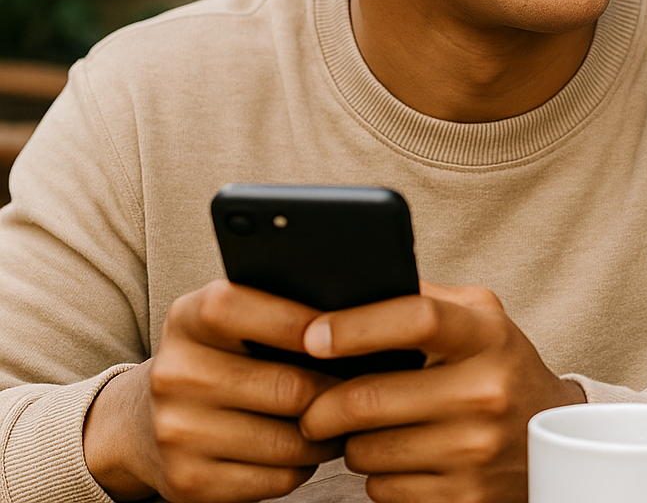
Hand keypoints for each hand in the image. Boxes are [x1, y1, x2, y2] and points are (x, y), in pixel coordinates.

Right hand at [83, 280, 343, 501]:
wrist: (141, 420)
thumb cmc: (214, 355)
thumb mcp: (228, 315)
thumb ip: (277, 306)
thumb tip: (355, 319)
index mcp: (190, 317)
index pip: (265, 314)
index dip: (318, 326)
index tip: (356, 335)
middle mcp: (176, 373)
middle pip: (290, 388)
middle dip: (338, 391)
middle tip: (364, 388)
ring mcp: (177, 432)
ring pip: (290, 441)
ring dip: (329, 434)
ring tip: (341, 419)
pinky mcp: (188, 482)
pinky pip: (277, 479)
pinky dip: (304, 465)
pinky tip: (307, 447)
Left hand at [298, 282, 584, 502]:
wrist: (552, 438)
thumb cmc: (500, 365)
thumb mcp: (480, 316)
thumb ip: (427, 298)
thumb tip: (353, 291)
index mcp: (486, 335)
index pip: (416, 318)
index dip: (356, 326)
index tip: (312, 335)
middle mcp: (484, 392)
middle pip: (371, 398)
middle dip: (323, 405)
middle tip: (311, 404)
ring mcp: (475, 451)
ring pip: (368, 451)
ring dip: (352, 442)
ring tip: (371, 427)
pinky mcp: (464, 499)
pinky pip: (384, 491)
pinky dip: (378, 476)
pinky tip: (400, 456)